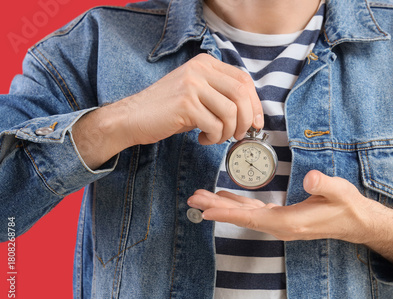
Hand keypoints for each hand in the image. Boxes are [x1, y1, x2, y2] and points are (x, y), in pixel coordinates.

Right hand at [125, 53, 262, 145]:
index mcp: (205, 63)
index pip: (243, 80)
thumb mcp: (196, 93)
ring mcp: (192, 85)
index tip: (256, 122)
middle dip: (246, 120)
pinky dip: (213, 137)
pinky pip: (215, 125)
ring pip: (231, 112)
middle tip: (239, 135)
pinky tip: (202, 138)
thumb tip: (251, 114)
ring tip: (215, 137)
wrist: (132, 117)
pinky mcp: (186, 104)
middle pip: (241, 94)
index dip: (255, 104)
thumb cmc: (167, 110)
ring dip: (228, 132)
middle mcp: (200, 70)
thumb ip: (220, 95)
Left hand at [188, 170, 392, 268]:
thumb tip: (310, 177)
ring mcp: (280, 223)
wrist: (356, 222)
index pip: (252, 218)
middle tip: (193, 200)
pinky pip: (254, 212)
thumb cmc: (347, 207)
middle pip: (242, 217)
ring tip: (202, 198)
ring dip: (223, 206)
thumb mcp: (339, 192)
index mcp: (289, 222)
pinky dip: (238, 204)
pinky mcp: (282, 218)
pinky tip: (226, 198)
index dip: (228, 212)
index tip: (206, 209)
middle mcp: (280, 226)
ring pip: (246, 215)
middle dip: (217, 209)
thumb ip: (324, 184)